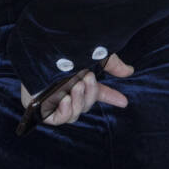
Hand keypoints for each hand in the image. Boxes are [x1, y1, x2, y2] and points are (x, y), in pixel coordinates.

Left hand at [19, 54, 133, 126]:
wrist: (43, 48)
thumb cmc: (67, 50)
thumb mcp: (94, 56)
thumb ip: (112, 64)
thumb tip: (129, 71)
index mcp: (76, 79)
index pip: (96, 93)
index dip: (110, 97)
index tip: (123, 101)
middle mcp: (64, 89)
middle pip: (85, 105)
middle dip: (89, 94)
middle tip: (86, 79)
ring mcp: (52, 99)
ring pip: (73, 114)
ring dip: (78, 101)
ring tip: (75, 86)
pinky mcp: (39, 107)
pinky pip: (56, 120)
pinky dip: (65, 112)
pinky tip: (65, 99)